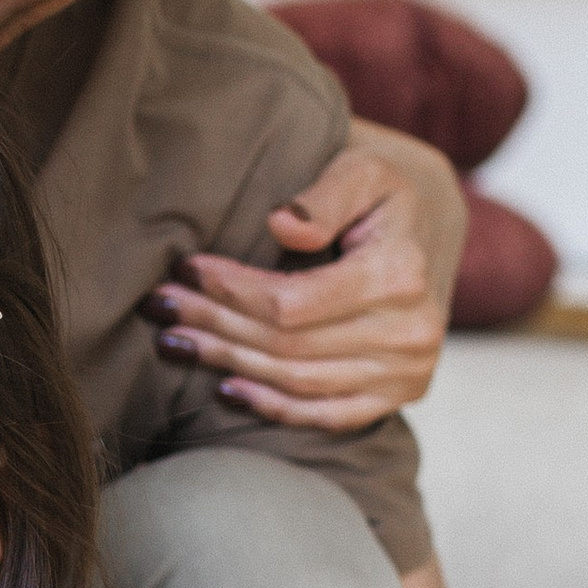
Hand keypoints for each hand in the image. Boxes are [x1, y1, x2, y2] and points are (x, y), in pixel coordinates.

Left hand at [150, 129, 463, 430]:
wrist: (428, 233)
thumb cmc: (382, 195)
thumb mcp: (362, 170)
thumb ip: (325, 196)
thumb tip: (283, 226)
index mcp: (400, 274)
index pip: (291, 303)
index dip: (229, 292)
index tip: (183, 271)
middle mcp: (410, 332)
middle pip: (286, 345)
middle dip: (215, 325)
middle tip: (159, 307)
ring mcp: (408, 371)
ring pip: (297, 381)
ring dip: (229, 363)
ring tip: (174, 340)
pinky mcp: (401, 395)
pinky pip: (328, 416)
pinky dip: (275, 408)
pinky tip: (227, 389)